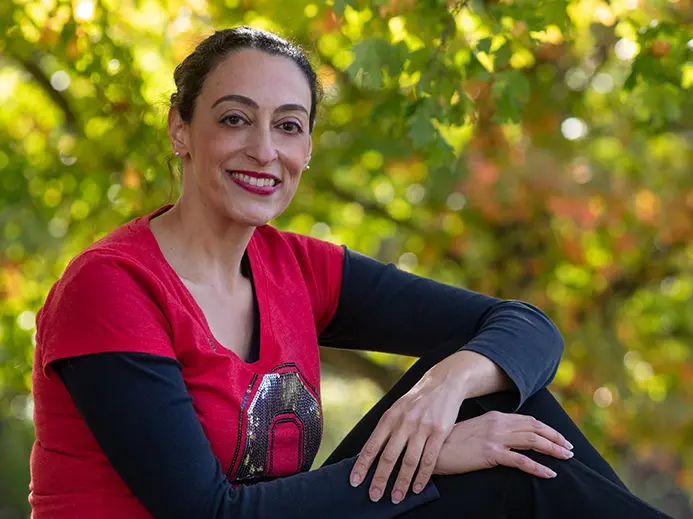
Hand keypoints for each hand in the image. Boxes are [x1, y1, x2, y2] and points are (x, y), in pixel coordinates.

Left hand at [349, 363, 462, 503]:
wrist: (443, 383)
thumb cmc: (416, 400)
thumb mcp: (397, 408)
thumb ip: (386, 428)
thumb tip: (371, 451)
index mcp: (390, 417)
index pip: (372, 445)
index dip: (363, 465)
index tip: (355, 481)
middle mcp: (403, 423)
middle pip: (389, 456)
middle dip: (380, 478)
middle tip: (374, 496)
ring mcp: (422, 427)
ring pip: (409, 461)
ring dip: (401, 482)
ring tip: (396, 497)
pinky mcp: (439, 431)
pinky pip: (429, 458)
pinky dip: (423, 476)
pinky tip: (417, 488)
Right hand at [433, 410, 574, 478]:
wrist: (434, 448)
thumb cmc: (452, 442)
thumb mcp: (475, 430)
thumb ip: (492, 429)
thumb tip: (508, 438)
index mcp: (495, 416)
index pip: (528, 420)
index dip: (546, 428)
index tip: (559, 437)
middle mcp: (498, 423)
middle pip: (535, 428)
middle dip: (555, 437)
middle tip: (570, 448)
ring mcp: (495, 437)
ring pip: (532, 441)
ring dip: (553, 449)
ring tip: (565, 457)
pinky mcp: (491, 453)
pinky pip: (521, 461)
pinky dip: (538, 467)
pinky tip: (549, 473)